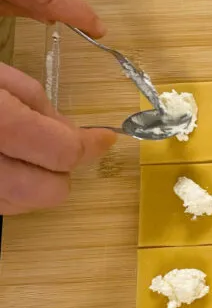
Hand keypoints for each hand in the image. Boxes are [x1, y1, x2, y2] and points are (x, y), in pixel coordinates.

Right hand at [0, 63, 115, 214]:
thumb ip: (37, 102)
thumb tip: (71, 131)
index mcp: (0, 124)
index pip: (63, 152)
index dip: (90, 145)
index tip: (105, 138)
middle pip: (50, 191)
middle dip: (62, 170)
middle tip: (54, 144)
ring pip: (25, 205)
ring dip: (36, 183)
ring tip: (23, 150)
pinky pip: (2, 206)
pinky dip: (12, 190)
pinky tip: (6, 164)